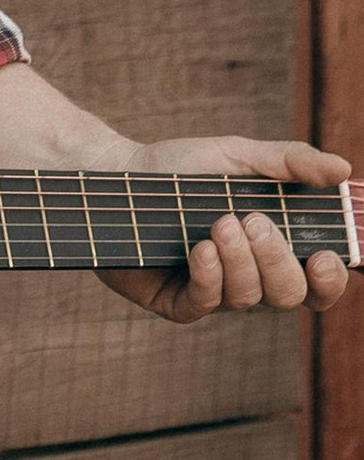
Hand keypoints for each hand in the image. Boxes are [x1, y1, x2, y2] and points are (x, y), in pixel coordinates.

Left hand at [99, 134, 351, 322]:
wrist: (118, 176)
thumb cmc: (183, 168)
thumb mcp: (239, 155)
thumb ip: (290, 162)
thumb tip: (343, 169)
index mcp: (276, 248)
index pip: (320, 283)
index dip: (331, 279)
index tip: (323, 255)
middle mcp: (252, 277)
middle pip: (289, 294)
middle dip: (278, 260)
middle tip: (253, 221)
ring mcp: (215, 293)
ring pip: (248, 299)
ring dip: (240, 261)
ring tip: (219, 223)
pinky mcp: (177, 303)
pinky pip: (205, 304)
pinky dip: (208, 276)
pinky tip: (200, 248)